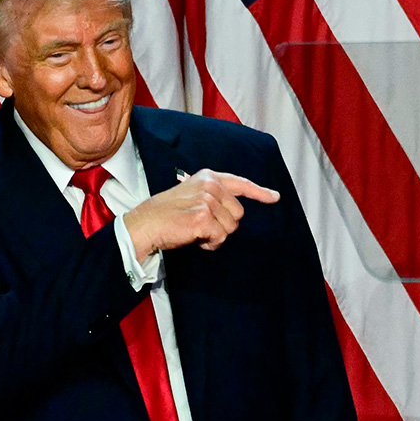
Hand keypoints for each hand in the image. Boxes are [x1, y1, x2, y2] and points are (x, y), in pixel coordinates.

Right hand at [124, 169, 279, 259]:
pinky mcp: (203, 218)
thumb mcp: (192, 194)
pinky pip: (220, 237)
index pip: (241, 183)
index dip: (260, 192)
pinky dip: (209, 243)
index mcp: (208, 177)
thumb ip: (215, 197)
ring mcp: (207, 200)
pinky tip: (194, 237)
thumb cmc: (167, 214)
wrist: (144, 225)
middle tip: (200, 224)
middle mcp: (210, 185)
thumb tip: (235, 212)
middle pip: (238, 214)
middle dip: (223, 225)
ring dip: (215, 235)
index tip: (275, 197)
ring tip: (194, 230)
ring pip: (231, 228)